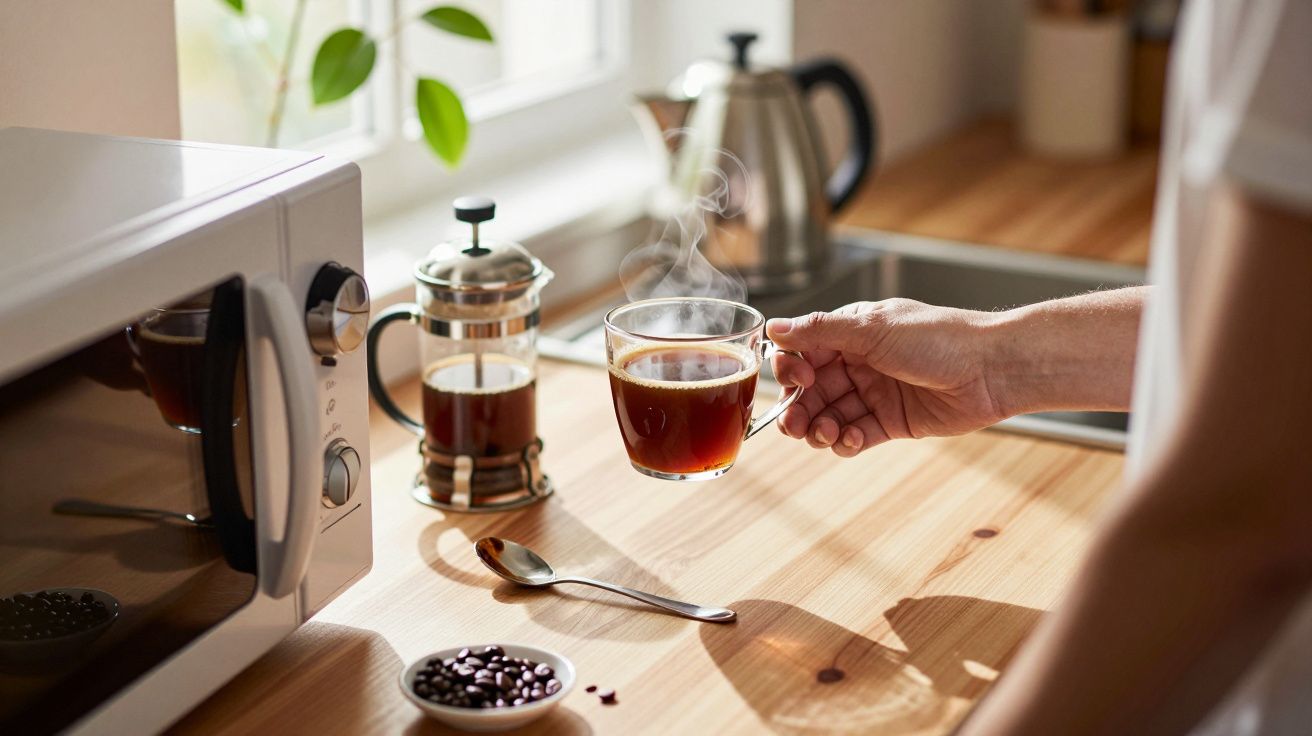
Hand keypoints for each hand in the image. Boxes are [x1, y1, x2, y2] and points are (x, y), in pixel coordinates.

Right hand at [768, 299, 1005, 456]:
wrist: (992, 369)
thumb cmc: (939, 338)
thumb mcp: (873, 328)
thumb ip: (820, 330)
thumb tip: (774, 327)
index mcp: (851, 333)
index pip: (803, 352)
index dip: (791, 369)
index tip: (796, 379)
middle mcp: (859, 362)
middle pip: (811, 390)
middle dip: (798, 408)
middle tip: (793, 424)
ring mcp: (874, 394)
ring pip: (829, 416)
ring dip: (819, 428)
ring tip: (825, 434)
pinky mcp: (892, 422)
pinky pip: (856, 436)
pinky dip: (847, 441)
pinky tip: (852, 438)